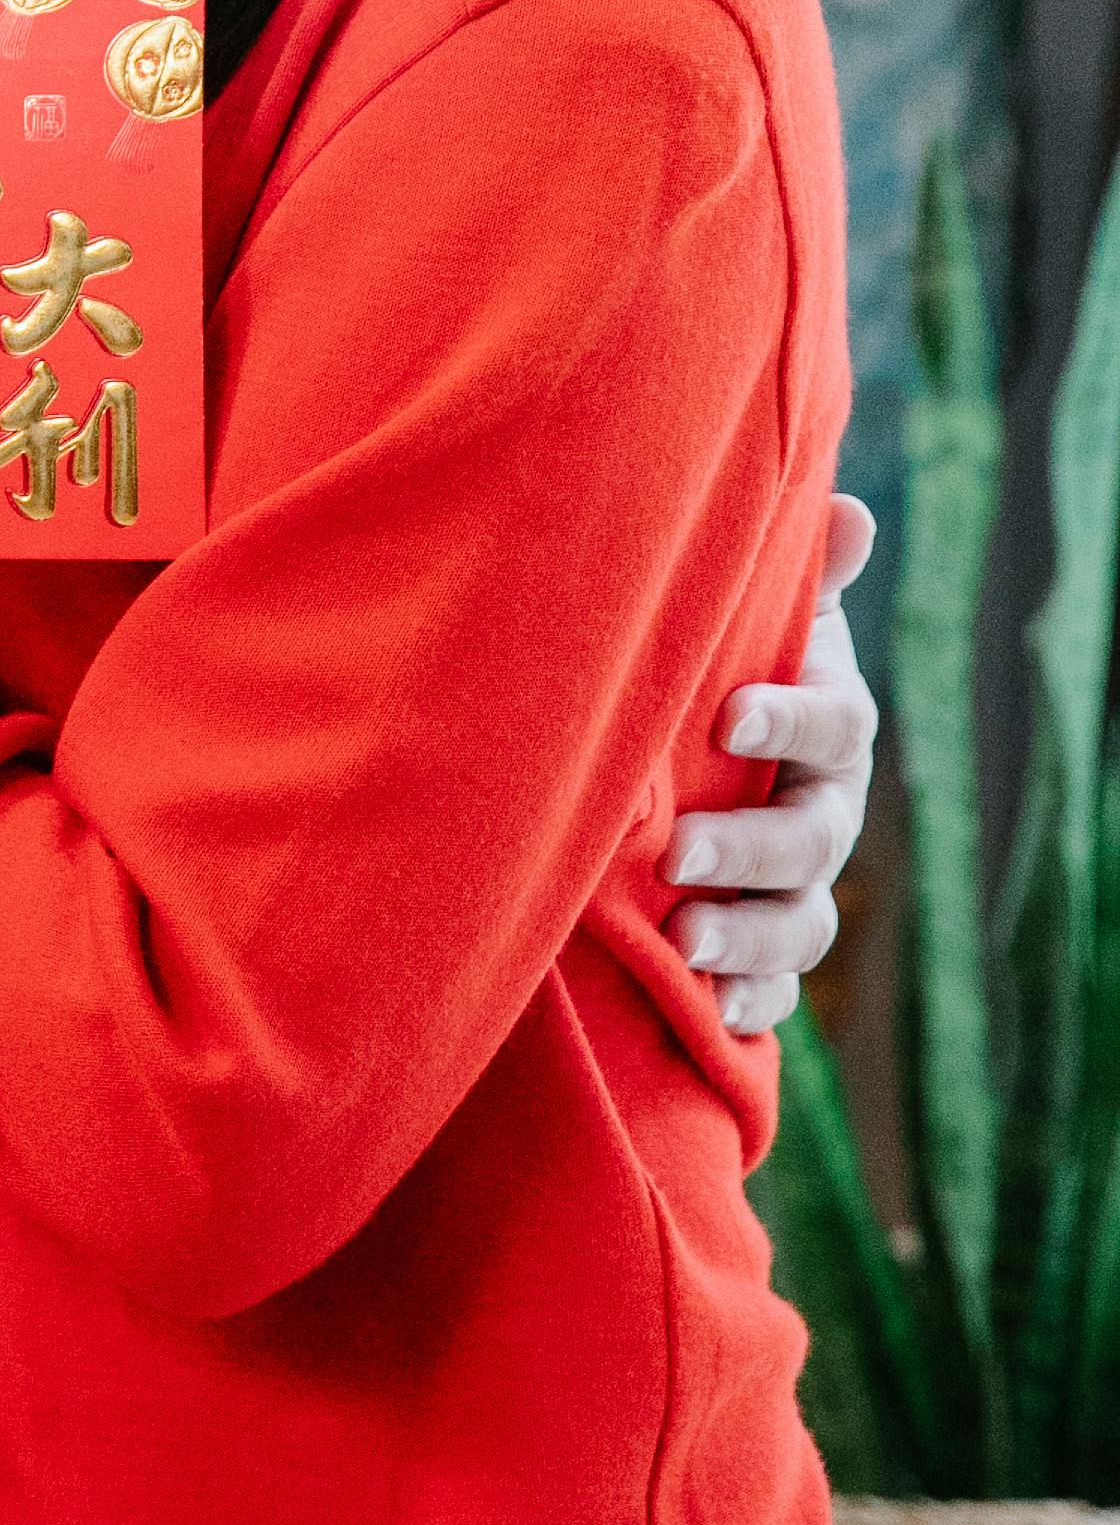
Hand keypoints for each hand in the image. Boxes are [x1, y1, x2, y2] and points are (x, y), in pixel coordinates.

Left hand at [669, 495, 879, 1036]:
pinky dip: (751, 1003)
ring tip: (682, 942)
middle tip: (673, 851)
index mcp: (833, 726)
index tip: (724, 714)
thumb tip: (850, 512)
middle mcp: (829, 809)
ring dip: (749, 938)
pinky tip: (708, 1012)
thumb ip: (798, 571)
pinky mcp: (768, 943)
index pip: (835, 724)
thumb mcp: (751, 612)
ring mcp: (804, 882)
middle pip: (815, 838)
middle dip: (748, 848)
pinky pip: (778, 987)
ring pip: (804, 922)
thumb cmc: (720, 660)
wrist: (692, 747)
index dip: (790, 718)